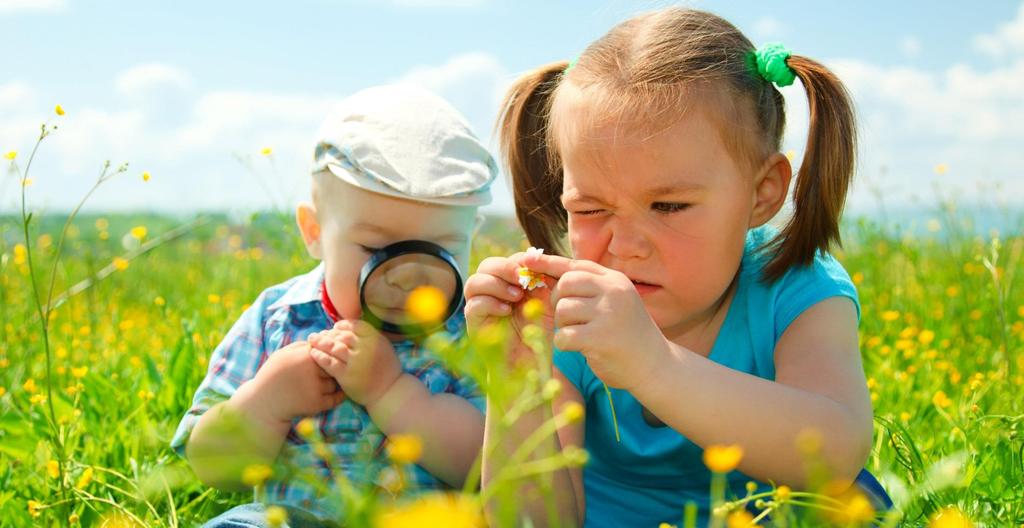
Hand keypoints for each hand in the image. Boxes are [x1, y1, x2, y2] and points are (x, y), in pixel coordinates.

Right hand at [234, 340, 345, 426]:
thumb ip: (302, 346)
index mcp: (304, 355)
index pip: (329, 350)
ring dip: (332, 383)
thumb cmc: (273, 375)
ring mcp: (315, 387)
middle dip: (332, 369)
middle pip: (334, 365)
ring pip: (335, 382)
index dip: (328, 355)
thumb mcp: (283, 354)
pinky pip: (336, 398)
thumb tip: (322, 341)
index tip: (325, 360)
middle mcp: (311, 370)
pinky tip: (335, 393)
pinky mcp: (316, 403)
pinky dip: (338, 396)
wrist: (263, 403)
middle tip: (327, 372)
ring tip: (322, 384)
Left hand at [308, 320, 402, 406]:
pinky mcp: (347, 375)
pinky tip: (314, 354)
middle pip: (343, 336)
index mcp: (376, 340)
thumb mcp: (384, 347)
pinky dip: (320, 357)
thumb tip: (349, 328)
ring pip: (334, 347)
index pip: (355, 326)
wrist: (389, 392)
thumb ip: (370, 337)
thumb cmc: (385, 370)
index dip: (342, 325)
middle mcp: (366, 349)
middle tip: (318, 334)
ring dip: (321, 342)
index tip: (334, 328)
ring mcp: (356, 362)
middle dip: (329, 333)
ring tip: (312, 341)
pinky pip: (330, 363)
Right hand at [464, 253, 555, 367]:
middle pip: (487, 265)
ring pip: (474, 282)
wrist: (530, 364)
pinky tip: (507, 311)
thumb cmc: (539, 333)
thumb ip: (544, 280)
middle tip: (522, 279)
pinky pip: (473, 305)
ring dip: (496, 284)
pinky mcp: (473, 324)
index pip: (508, 260)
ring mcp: (479, 307)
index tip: (537, 269)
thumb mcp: (547, 302)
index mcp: (508, 283)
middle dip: (505, 268)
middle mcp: (491, 292)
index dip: (521, 260)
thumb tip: (538, 257)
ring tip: (516, 297)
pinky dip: (490, 304)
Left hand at [521, 252, 670, 389]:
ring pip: (563, 310)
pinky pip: (564, 336)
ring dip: (564, 325)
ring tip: (580, 334)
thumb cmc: (627, 334)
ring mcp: (608, 313)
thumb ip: (589, 287)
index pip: (576, 265)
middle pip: (565, 284)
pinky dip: (565, 344)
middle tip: (568, 318)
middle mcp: (613, 291)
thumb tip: (546, 272)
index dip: (548, 262)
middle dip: (558, 301)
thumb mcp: (614, 302)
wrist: (655, 366)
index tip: (527, 259)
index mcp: (615, 280)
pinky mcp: (600, 338)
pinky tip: (580, 348)